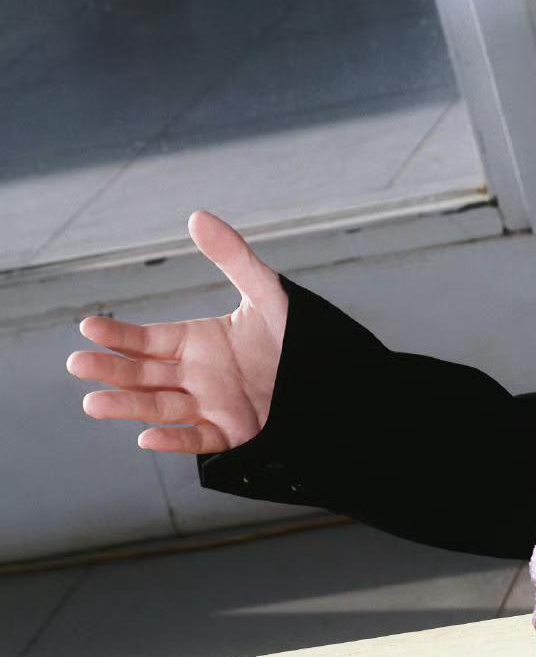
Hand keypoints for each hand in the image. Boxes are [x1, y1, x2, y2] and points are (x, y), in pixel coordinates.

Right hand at [67, 209, 287, 456]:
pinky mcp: (233, 432)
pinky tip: (147, 438)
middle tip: (76, 364)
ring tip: (92, 403)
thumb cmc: (298, 333)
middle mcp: (196, 375)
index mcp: (197, 342)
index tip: (88, 328)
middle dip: (111, 370)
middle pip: (144, 374)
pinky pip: (198, 438)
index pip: (147, 340)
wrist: (337, 374)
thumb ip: (232, 256)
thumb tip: (197, 216)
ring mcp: (211, 405)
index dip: (118, 335)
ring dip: (127, 406)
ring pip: (161, 407)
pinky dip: (173, 439)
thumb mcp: (267, 291)